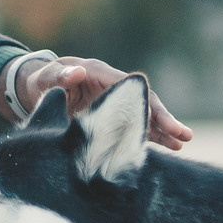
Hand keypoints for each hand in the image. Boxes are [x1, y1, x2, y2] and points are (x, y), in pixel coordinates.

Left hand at [11, 55, 191, 148]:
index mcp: (100, 74)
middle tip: (183, 134)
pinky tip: (167, 150)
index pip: (129, 88)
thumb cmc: (42, 80)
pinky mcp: (113, 115)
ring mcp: (115, 101)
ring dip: (163, 131)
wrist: (39, 86)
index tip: (157, 118)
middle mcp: (113, 86)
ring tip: (183, 144)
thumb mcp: (45, 77)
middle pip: (144, 101)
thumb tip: (75, 72)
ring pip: (144, 116)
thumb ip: (59, 76)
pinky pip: (136, 126)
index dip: (144, 102)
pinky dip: (150, 137)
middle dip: (163, 118)